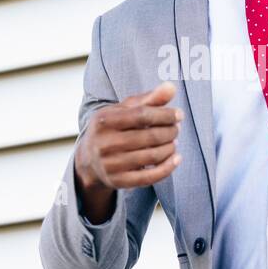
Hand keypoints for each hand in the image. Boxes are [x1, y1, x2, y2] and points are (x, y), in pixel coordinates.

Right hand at [74, 81, 183, 221]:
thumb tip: (172, 87)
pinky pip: (149, 177)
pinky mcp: (118, 181)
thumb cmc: (111, 128)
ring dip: (170, 148)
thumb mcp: (123, 110)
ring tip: (174, 141)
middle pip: (150, 136)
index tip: (179, 115)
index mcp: (104, 120)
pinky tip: (176, 159)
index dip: (165, 115)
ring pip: (152, 156)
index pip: (142, 115)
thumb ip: (148, 98)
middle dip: (170, 131)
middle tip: (177, 129)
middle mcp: (104, 143)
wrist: (88, 160)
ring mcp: (110, 164)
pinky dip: (167, 168)